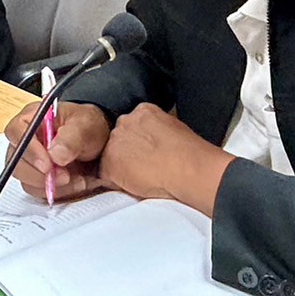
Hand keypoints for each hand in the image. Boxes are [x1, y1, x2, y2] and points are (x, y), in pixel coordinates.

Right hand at [5, 101, 109, 201]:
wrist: (100, 144)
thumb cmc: (87, 127)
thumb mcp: (86, 125)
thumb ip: (71, 137)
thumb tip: (54, 154)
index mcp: (33, 117)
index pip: (16, 131)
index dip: (28, 150)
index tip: (47, 164)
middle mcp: (26, 139)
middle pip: (16, 160)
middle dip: (40, 174)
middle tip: (65, 176)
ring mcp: (29, 160)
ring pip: (25, 179)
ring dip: (50, 184)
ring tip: (76, 178)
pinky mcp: (35, 177)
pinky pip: (36, 190)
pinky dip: (56, 191)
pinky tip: (73, 183)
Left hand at [97, 103, 234, 216]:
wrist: (187, 169)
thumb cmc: (188, 154)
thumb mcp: (173, 127)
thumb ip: (156, 129)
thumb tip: (154, 141)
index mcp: (143, 111)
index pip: (131, 125)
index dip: (136, 141)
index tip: (144, 151)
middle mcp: (125, 122)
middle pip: (118, 138)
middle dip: (126, 151)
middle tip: (142, 165)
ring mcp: (114, 142)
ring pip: (110, 155)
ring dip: (120, 166)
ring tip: (140, 176)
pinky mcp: (109, 164)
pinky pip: (105, 175)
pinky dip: (116, 182)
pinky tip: (134, 184)